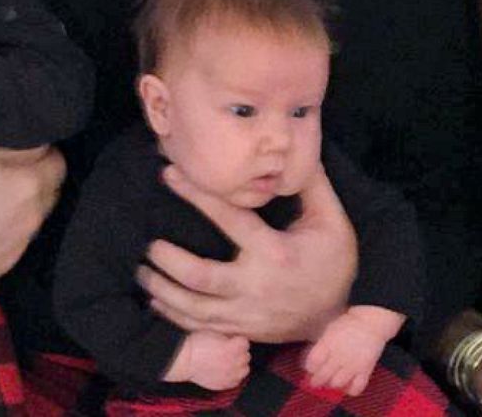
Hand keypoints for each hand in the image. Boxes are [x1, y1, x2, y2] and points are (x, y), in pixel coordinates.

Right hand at [0, 145, 64, 295]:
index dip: (43, 153)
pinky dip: (4, 232)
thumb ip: (8, 147)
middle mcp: (32, 219)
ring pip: (31, 219)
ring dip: (20, 208)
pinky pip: (13, 242)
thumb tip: (32, 144)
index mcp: (28, 185)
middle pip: (49, 192)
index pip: (57, 162)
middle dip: (34, 180)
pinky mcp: (2, 267)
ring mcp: (19, 247)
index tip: (26, 151)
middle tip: (6, 173)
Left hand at [138, 164, 356, 341]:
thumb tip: (298, 149)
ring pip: (194, 309)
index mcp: (274, 253)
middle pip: (201, 277)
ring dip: (163, 291)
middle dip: (168, 260)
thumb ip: (312, 185)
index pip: (229, 219)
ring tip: (141, 271)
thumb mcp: (332, 221)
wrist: (340, 317)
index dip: (196, 196)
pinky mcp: (242, 331)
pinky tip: (156, 300)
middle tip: (148, 244)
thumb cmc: (334, 262)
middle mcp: (256, 286)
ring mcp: (247, 314)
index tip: (169, 174)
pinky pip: (201, 328)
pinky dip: (174, 316)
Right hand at [165, 330, 249, 390]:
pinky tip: (226, 370)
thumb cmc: (195, 343)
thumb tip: (235, 339)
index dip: (238, 339)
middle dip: (239, 352)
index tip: (232, 339)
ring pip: (245, 369)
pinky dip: (233, 376)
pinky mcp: (224, 385)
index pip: (245, 342)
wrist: (184, 360)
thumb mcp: (214, 333)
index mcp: (232, 348)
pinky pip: (237, 381)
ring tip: (229, 361)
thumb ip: (228, 337)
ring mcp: (230, 375)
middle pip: (246, 356)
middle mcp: (234, 363)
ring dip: (239, 364)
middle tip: (229, 350)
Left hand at [304, 306, 405, 396]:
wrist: (371, 323)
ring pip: (337, 383)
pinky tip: (346, 385)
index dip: (309, 367)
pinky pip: (356, 387)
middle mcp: (340, 355)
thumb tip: (312, 361)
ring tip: (330, 382)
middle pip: (322, 375)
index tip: (309, 368)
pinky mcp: (365, 370)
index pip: (313, 361)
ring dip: (331, 384)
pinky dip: (349, 390)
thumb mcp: (329, 330)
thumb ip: (321, 345)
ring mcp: (353, 364)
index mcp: (329, 342)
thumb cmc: (348, 325)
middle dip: (316, 381)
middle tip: (315, 381)